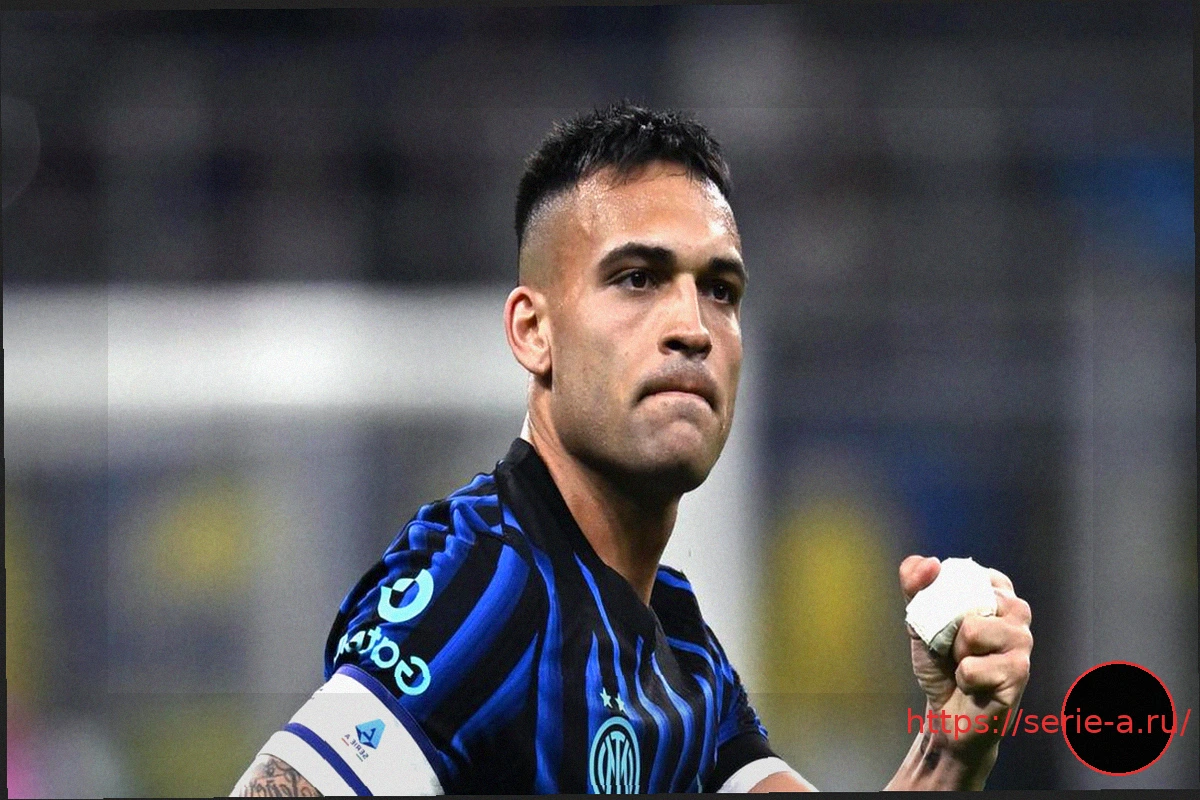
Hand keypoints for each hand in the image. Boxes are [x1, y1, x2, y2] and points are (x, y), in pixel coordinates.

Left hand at [899, 555, 1032, 759]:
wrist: (948, 713)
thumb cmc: (940, 663)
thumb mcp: (919, 620)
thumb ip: (915, 586)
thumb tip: (928, 563)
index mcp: (995, 591)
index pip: (962, 573)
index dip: (939, 596)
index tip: (942, 618)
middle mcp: (1017, 610)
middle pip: (965, 600)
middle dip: (946, 629)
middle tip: (955, 649)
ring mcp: (1024, 640)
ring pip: (972, 631)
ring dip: (956, 655)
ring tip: (967, 665)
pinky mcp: (1021, 671)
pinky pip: (973, 667)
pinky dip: (963, 679)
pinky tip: (976, 686)